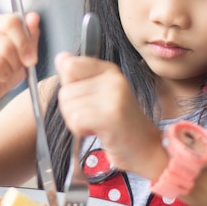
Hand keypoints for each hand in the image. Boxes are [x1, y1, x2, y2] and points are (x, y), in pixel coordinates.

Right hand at [0, 12, 40, 109]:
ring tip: (0, 76)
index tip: (30, 60)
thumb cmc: (3, 70)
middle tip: (11, 70)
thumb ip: (30, 36)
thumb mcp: (23, 55)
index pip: (12, 22)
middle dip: (14, 64)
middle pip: (6, 44)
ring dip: (3, 74)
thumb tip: (34, 18)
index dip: (24, 43)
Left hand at [55, 52, 163, 177]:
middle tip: (94, 118)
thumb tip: (61, 57)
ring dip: (76, 122)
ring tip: (97, 124)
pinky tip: (97, 131)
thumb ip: (78, 76)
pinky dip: (80, 130)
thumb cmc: (120, 124)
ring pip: (68, 106)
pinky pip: (76, 119)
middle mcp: (113, 79)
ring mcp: (114, 96)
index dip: (69, 88)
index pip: (69, 65)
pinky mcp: (111, 115)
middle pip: (65, 91)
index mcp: (109, 70)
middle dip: (72, 110)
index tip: (86, 99)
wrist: (145, 148)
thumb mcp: (99, 94)